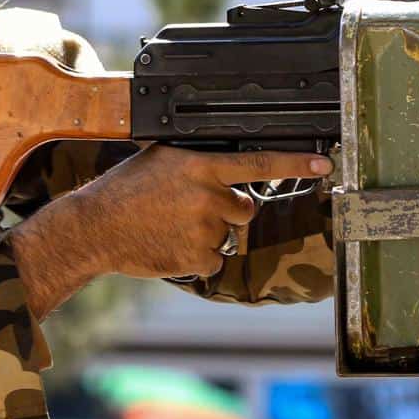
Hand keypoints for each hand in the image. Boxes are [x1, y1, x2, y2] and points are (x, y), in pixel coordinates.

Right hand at [10, 147, 332, 313]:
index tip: (323, 164)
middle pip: (246, 208)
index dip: (295, 164)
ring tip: (172, 225)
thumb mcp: (161, 159)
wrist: (95, 228)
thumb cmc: (125, 190)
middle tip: (190, 208)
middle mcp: (208, 196)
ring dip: (209, 233)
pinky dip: (198, 256)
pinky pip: (215, 259)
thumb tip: (225, 160)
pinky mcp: (198, 257)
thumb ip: (198, 159)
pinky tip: (171, 244)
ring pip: (228, 235)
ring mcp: (205, 229)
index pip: (259, 163)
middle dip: (227, 210)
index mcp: (201, 166)